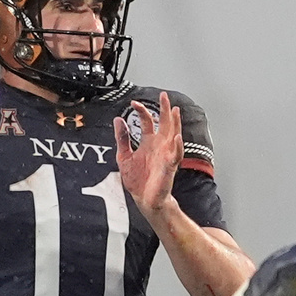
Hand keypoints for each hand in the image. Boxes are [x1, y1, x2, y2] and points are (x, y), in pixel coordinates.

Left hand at [113, 91, 182, 215]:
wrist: (144, 199)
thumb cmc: (138, 180)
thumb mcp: (123, 156)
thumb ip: (122, 138)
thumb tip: (118, 120)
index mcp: (148, 142)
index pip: (147, 121)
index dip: (141, 110)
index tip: (133, 103)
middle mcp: (159, 146)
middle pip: (164, 123)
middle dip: (165, 109)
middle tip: (164, 96)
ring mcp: (165, 154)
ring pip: (173, 135)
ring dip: (175, 123)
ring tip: (175, 111)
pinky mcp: (169, 166)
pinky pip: (175, 155)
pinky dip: (177, 146)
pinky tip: (177, 138)